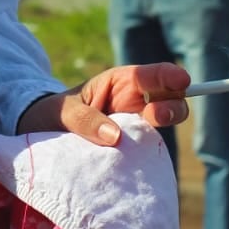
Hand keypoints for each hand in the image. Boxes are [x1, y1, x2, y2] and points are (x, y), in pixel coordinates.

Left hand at [16, 63, 190, 145]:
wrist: (46, 135)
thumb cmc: (56, 113)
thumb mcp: (63, 112)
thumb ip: (84, 119)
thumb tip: (116, 136)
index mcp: (119, 82)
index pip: (148, 74)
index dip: (167, 74)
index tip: (181, 79)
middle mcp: (134, 101)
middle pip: (168, 97)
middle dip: (172, 102)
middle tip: (157, 113)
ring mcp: (137, 123)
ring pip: (166, 119)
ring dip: (167, 120)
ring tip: (152, 123)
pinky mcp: (136, 145)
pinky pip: (152, 146)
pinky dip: (153, 149)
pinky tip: (145, 154)